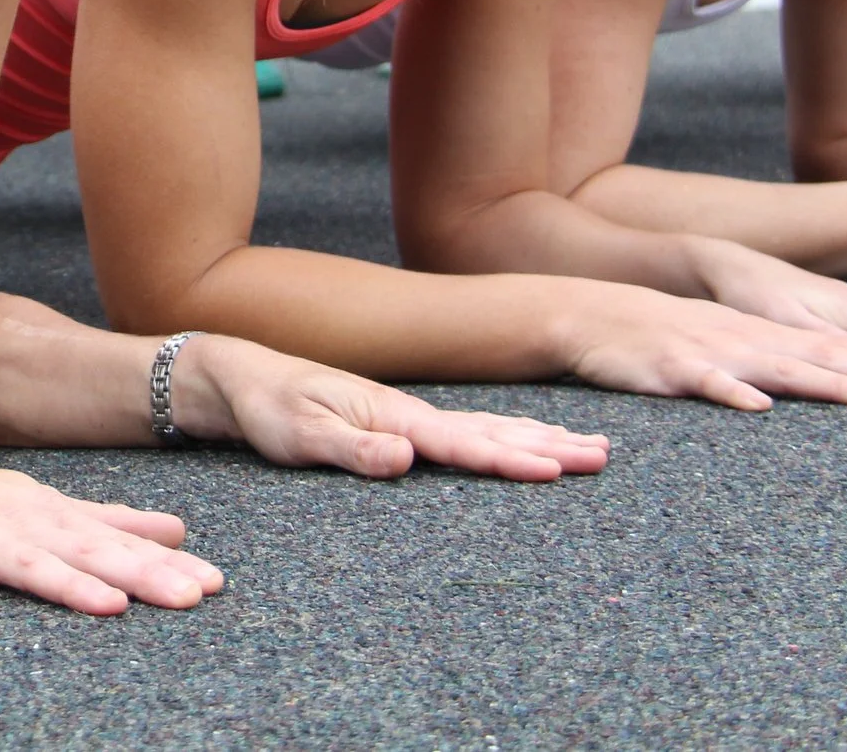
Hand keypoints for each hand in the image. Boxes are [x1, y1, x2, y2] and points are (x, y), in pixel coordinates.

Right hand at [0, 441, 224, 620]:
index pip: (116, 539)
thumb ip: (108, 520)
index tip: (215, 583)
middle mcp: (20, 522)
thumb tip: (177, 530)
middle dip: (139, 574)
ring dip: (67, 584)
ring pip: (27, 565)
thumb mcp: (41, 504)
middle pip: (86, 552)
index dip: (165, 562)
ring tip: (110, 606)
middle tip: (191, 596)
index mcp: (49, 514)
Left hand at [166, 333, 610, 481]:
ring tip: (590, 447)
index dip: (509, 459)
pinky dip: (510, 436)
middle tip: (606, 457)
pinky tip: (530, 442)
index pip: (462, 442)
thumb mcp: (299, 435)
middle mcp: (410, 414)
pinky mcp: (400, 424)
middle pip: (493, 430)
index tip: (558, 470)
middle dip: (550, 445)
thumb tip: (405, 458)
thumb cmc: (267, 407)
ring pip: (489, 427)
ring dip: (540, 438)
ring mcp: (409, 417)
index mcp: (394, 415)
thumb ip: (352, 449)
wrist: (240, 376)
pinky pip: (471, 432)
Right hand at [559, 280, 846, 409]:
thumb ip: (761, 359)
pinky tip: (758, 406)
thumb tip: (812, 379)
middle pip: (814, 357)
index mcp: (753, 334)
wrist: (588, 316)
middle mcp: (740, 338)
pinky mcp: (670, 367)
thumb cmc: (656, 338)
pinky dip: (733, 392)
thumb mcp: (715, 341)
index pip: (825, 347)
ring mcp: (707, 351)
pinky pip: (706, 381)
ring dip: (822, 382)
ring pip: (774, 367)